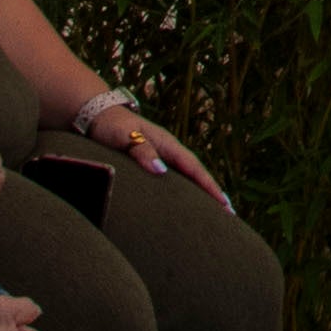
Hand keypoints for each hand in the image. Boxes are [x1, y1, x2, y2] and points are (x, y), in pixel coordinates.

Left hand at [90, 104, 232, 212]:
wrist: (99, 116)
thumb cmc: (112, 127)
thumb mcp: (125, 137)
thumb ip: (142, 151)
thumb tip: (161, 171)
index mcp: (167, 144)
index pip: (193, 167)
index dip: (209, 186)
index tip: (224, 203)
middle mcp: (169, 150)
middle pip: (197, 174)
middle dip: (213, 192)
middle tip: (230, 214)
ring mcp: (163, 156)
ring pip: (188, 177)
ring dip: (202, 193)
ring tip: (216, 213)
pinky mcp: (153, 161)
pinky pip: (176, 178)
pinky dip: (186, 190)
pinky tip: (188, 202)